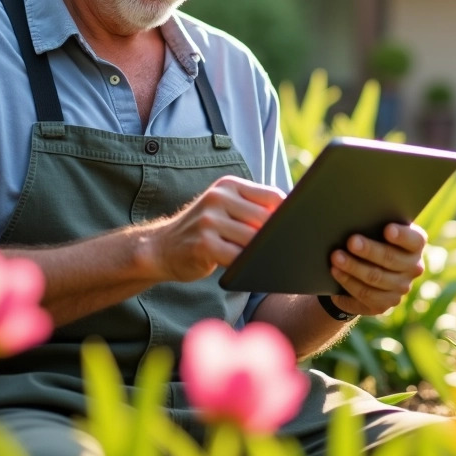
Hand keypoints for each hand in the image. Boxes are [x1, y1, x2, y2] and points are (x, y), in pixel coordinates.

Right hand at [149, 175, 282, 282]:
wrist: (161, 247)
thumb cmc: (203, 231)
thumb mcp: (225, 209)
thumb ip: (252, 209)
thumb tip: (292, 220)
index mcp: (228, 185)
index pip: (272, 196)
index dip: (288, 215)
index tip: (294, 229)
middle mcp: (218, 198)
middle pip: (265, 219)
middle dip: (276, 237)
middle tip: (285, 250)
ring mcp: (209, 220)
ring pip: (253, 240)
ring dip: (262, 253)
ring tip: (266, 260)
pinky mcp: (203, 244)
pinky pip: (237, 257)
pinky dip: (247, 266)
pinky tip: (249, 270)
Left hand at [329, 222, 426, 315]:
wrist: (365, 267)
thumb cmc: (372, 238)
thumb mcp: (376, 228)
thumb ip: (374, 224)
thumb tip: (355, 219)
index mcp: (415, 244)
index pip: (414, 239)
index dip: (402, 235)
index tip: (387, 229)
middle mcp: (413, 267)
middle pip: (391, 258)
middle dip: (369, 250)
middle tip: (351, 242)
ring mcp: (401, 288)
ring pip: (376, 278)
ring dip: (353, 268)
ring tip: (335, 257)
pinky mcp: (385, 303)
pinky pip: (365, 295)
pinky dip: (348, 283)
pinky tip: (336, 272)